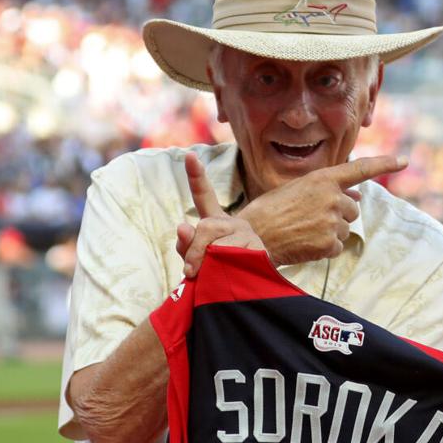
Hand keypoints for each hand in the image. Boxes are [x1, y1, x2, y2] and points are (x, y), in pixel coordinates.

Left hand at [176, 152, 264, 277]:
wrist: (249, 286)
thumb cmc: (218, 272)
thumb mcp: (197, 258)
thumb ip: (185, 244)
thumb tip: (182, 227)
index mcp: (215, 221)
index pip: (204, 196)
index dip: (196, 176)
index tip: (189, 157)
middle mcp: (233, 223)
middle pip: (207, 226)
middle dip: (194, 250)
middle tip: (190, 271)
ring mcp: (248, 235)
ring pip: (220, 244)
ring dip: (209, 263)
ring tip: (211, 277)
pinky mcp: (259, 250)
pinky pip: (236, 258)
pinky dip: (227, 269)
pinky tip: (232, 273)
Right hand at [239, 155, 405, 266]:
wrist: (252, 236)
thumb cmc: (270, 211)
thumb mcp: (297, 190)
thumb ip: (328, 190)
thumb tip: (357, 197)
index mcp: (322, 179)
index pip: (360, 169)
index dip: (384, 164)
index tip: (403, 161)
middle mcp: (331, 197)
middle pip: (352, 208)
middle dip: (338, 214)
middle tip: (310, 218)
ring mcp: (332, 221)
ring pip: (345, 228)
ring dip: (330, 231)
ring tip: (304, 231)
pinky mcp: (329, 243)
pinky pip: (337, 246)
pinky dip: (325, 248)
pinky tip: (306, 244)